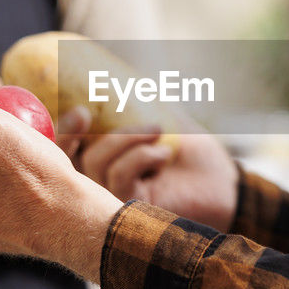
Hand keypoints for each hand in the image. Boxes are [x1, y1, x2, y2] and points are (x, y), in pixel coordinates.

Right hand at [60, 108, 237, 231]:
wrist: (227, 186)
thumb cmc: (195, 157)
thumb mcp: (164, 121)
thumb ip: (137, 105)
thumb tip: (112, 76)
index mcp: (105, 165)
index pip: (66, 153)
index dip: (62, 133)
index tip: (80, 110)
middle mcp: (101, 188)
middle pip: (67, 163)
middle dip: (68, 135)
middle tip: (84, 113)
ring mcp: (113, 203)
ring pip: (94, 164)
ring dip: (125, 137)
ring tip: (157, 131)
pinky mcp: (130, 212)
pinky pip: (118, 176)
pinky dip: (140, 155)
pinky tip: (164, 154)